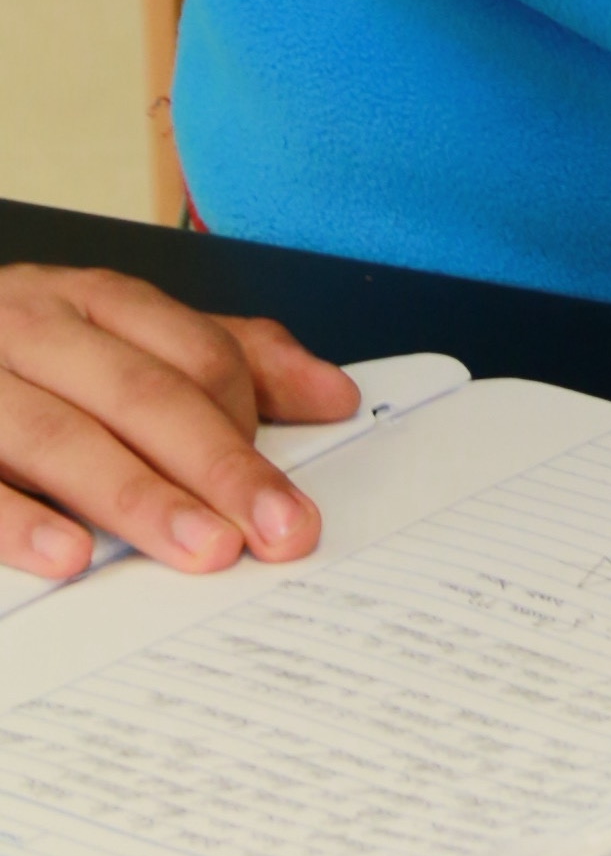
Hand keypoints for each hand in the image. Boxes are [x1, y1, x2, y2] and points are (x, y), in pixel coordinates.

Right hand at [0, 262, 355, 580]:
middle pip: (141, 393)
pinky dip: (16, 518)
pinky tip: (67, 555)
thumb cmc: (19, 362)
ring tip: (199, 549)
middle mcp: (29, 325)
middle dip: (216, 467)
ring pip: (59, 433)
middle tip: (273, 533)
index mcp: (90, 300)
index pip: (193, 351)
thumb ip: (225, 360)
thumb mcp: (118, 342)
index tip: (293, 500)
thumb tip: (334, 397)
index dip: (248, 425)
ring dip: (134, 497)